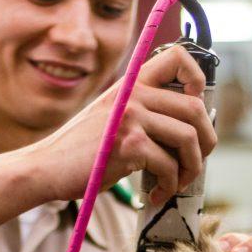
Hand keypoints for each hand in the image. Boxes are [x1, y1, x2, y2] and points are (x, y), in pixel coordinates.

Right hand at [40, 45, 216, 202]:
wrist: (46, 167)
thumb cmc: (81, 151)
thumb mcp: (112, 116)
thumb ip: (143, 112)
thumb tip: (188, 130)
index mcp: (132, 83)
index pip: (179, 58)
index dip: (198, 81)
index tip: (196, 108)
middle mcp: (134, 94)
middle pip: (195, 108)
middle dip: (206, 142)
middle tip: (194, 163)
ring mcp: (131, 118)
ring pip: (189, 138)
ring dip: (191, 168)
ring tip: (177, 183)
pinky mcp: (129, 145)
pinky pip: (169, 166)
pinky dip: (170, 185)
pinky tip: (158, 193)